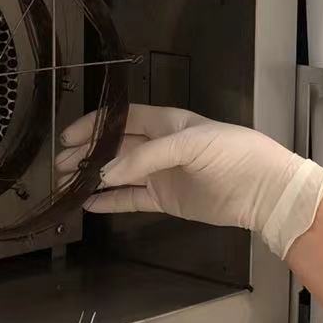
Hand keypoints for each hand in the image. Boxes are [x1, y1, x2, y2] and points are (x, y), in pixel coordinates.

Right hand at [57, 104, 322, 259]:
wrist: (264, 190)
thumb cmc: (232, 155)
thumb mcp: (190, 144)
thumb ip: (145, 157)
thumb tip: (103, 174)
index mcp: (169, 123)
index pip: (124, 118)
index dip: (97, 125)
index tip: (68, 136)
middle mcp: (162, 146)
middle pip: (117, 147)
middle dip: (88, 153)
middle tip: (58, 164)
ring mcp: (164, 174)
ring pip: (121, 174)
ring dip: (93, 177)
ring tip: (64, 184)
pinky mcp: (168, 199)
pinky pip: (133, 199)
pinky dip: (111, 201)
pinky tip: (88, 204)